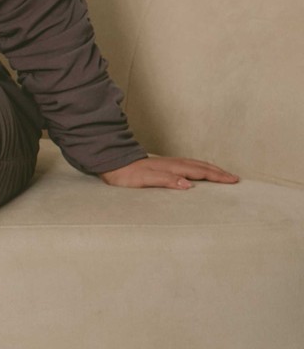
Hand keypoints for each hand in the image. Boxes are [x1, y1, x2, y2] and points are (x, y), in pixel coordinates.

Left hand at [100, 155, 239, 190]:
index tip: (232, 181)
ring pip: (196, 165)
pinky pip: (188, 166)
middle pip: (201, 167)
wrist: (113, 163)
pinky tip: (199, 174)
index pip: (200, 172)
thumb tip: (188, 185)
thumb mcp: (145, 179)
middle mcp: (174, 164)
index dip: (217, 176)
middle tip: (235, 179)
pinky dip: (199, 169)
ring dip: (211, 170)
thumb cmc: (127, 174)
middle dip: (219, 172)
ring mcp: (169, 163)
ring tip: (223, 175)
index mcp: (173, 168)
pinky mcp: (164, 166)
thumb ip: (166, 180)